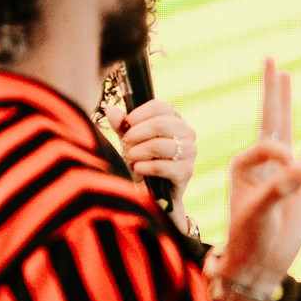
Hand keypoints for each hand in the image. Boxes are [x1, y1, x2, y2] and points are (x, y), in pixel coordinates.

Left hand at [108, 98, 197, 221]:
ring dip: (139, 151)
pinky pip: (163, 166)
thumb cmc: (143, 161)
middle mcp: (186, 133)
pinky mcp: (186, 171)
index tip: (126, 123)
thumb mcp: (130, 141)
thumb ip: (121, 126)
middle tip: (125, 143)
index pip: (161, 106)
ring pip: (161, 145)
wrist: (153, 193)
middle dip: (137, 134)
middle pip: (161, 124)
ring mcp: (189, 152)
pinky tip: (137, 169)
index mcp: (175, 120)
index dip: (140, 113)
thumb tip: (110, 110)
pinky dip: (145, 167)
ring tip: (130, 158)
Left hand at [220, 58, 300, 286]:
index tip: (290, 179)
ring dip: (286, 101)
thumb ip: (279, 188)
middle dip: (269, 88)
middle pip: (269, 115)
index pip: (269, 143)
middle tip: (270, 58)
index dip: (282, 157)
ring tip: (286, 75)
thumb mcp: (260, 213)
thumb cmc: (250, 239)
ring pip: (287, 127)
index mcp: (246, 164)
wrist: (260, 263)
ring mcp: (284, 169)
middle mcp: (263, 161)